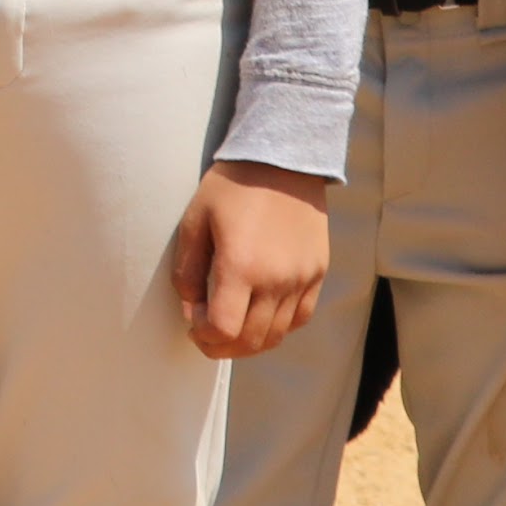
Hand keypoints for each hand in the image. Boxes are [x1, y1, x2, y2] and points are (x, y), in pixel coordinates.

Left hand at [171, 162, 332, 357]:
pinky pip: (299, 318)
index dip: (202, 335)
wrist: (284, 159)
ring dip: (249, 343)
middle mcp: (276, 280)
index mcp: (241, 266)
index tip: (193, 320)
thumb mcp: (195, 219)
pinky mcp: (318, 273)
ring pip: (276, 336)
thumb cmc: (232, 186)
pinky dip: (278, 327)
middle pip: (250, 341)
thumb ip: (187, 269)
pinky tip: (261, 315)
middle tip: (205, 334)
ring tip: (232, 329)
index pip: (222, 329)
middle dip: (221, 346)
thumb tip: (190, 308)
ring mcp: (302, 279)